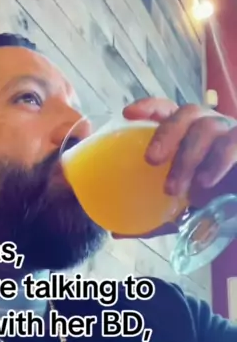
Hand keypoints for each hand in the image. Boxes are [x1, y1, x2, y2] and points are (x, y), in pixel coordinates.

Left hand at [119, 98, 236, 237]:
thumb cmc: (210, 205)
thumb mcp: (177, 212)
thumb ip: (150, 219)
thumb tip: (116, 233)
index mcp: (187, 136)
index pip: (167, 110)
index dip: (149, 108)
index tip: (129, 114)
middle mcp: (208, 128)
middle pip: (186, 114)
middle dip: (166, 133)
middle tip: (151, 160)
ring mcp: (230, 134)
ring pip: (206, 128)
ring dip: (187, 157)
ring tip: (174, 189)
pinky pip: (232, 143)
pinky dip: (218, 160)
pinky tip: (205, 181)